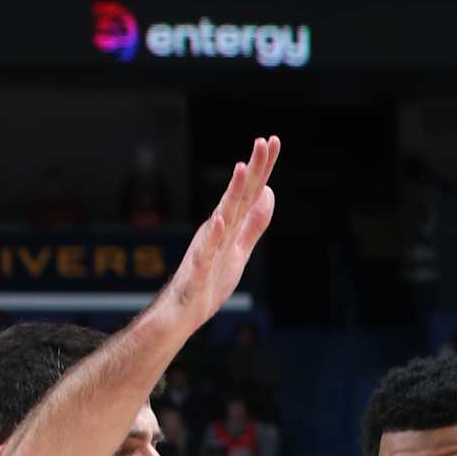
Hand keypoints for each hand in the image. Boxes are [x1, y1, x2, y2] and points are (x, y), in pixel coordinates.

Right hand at [168, 136, 278, 326]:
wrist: (182, 314)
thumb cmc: (210, 282)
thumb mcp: (240, 250)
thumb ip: (254, 223)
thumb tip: (269, 192)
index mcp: (228, 225)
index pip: (250, 193)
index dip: (262, 169)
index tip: (274, 141)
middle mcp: (217, 230)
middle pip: (239, 196)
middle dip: (253, 170)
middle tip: (264, 141)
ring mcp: (207, 248)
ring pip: (223, 216)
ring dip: (232, 193)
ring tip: (243, 169)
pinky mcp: (199, 270)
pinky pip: (206, 251)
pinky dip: (213, 235)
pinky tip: (219, 220)